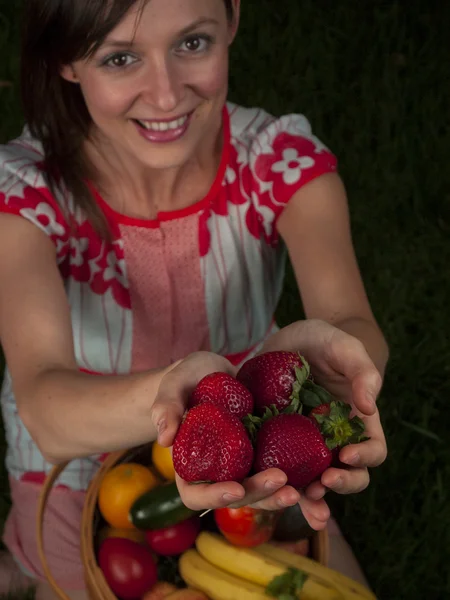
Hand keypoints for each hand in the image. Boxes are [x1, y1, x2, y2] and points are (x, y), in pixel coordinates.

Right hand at [150, 351, 301, 511]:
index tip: (236, 488)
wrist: (216, 371)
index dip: (215, 496)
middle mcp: (218, 473)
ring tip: (303, 489)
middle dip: (259, 495)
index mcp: (191, 466)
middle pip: (236, 496)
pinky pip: (280, 469)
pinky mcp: (265, 453)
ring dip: (280, 494)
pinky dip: (297, 477)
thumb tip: (164, 438)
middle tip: (283, 484)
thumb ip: (166, 406)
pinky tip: (316, 473)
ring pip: (261, 489)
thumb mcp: (174, 385)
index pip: (196, 494)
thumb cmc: (187, 378)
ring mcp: (243, 465)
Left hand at [262, 319, 386, 522]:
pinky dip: (275, 484)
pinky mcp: (275, 441)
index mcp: (358, 422)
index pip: (373, 450)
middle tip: (323, 482)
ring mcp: (304, 444)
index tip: (347, 454)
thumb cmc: (324, 340)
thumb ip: (362, 371)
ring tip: (297, 500)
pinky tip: (265, 490)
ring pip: (312, 481)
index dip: (365, 457)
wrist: (291, 339)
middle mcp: (334, 439)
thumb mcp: (343, 345)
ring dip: (308, 498)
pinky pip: (278, 468)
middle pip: (348, 474)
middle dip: (340, 484)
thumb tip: (369, 407)